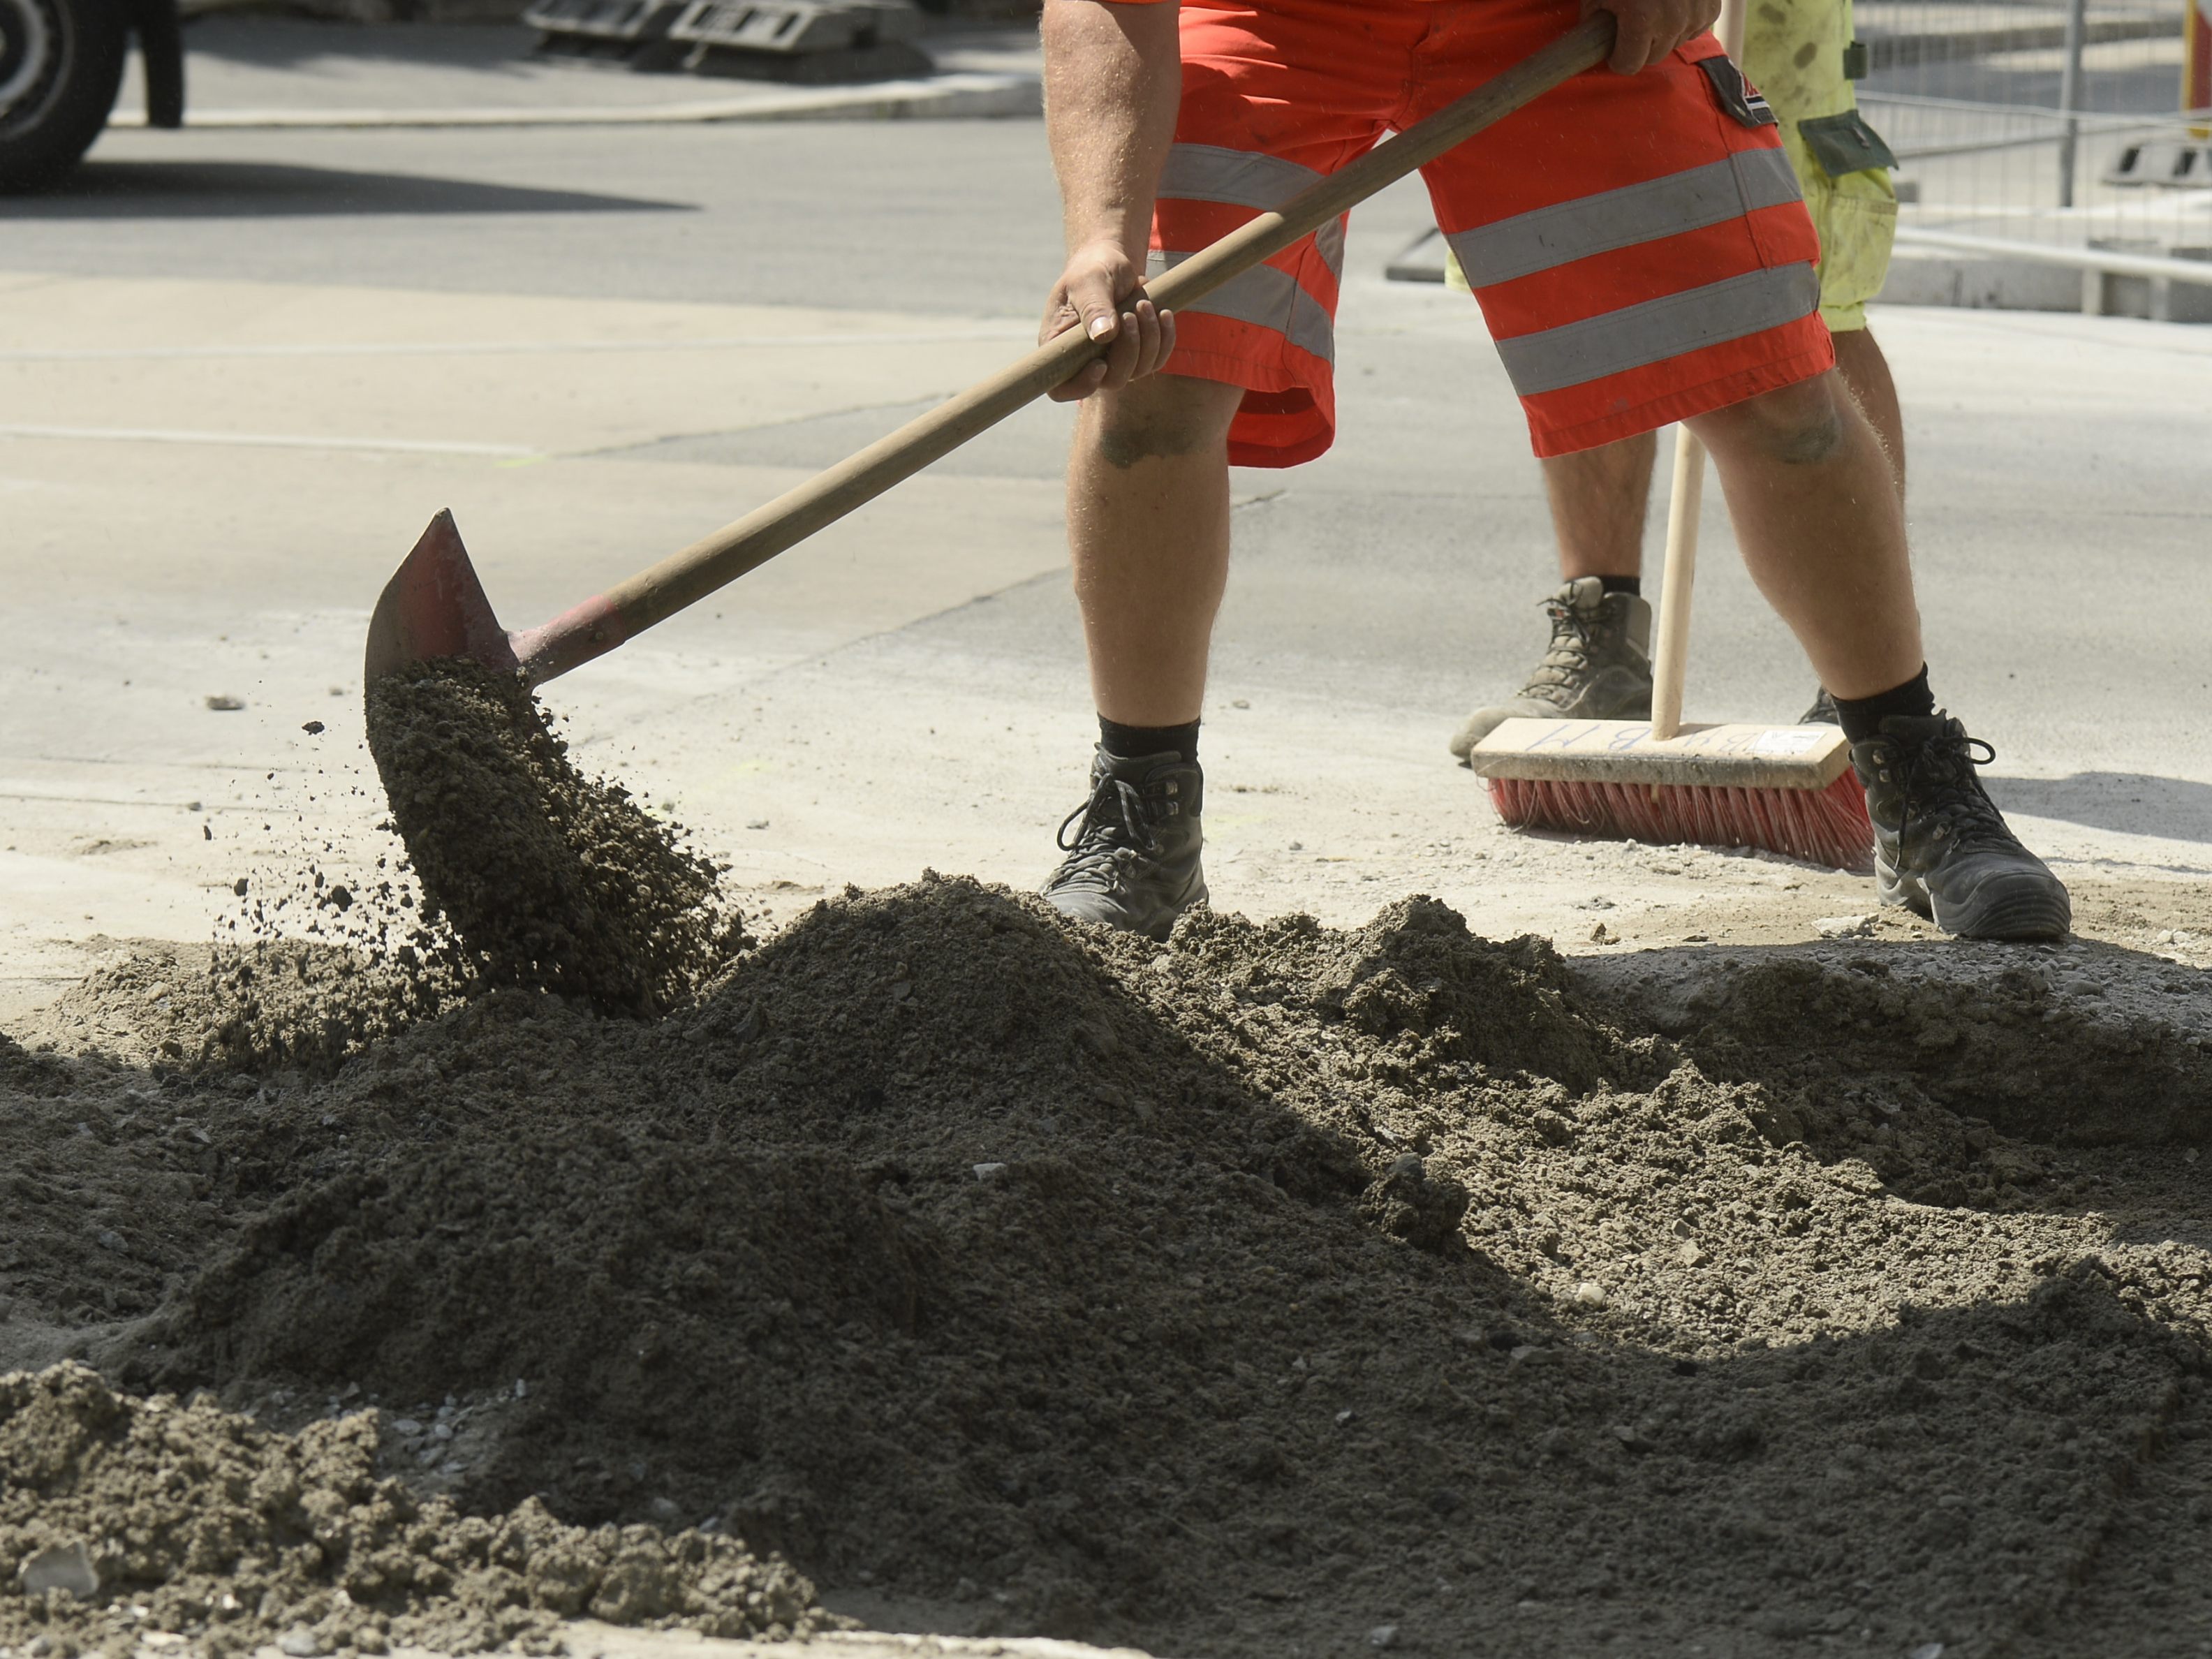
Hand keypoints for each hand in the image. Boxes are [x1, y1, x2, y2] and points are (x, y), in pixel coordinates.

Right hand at [1040, 238, 1176, 402]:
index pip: (1061, 388)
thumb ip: (1093, 307)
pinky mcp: (1137, 353)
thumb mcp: (1089, 281)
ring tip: (1144, 304)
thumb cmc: (1093, 269)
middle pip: (1111, 381)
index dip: (1081, 387)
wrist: (1112, 262)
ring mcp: (1113, 360)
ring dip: (1148, 338)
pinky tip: (1163, 313)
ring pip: (1138, 371)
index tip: (1100, 363)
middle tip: (1132, 313)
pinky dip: (1164, 338)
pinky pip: (1157, 360)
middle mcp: (1085, 360)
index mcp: (1061, 347)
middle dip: (1128, 349)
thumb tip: (1103, 335)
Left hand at [1585, 0, 1721, 72]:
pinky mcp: (1712, 9)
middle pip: (1652, 58)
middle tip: (1633, 22)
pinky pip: (1693, 30)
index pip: (1628, 65)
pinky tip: (1674, 3)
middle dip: (1640, 46)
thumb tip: (1594, 41)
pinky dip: (1683, 22)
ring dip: (1662, 33)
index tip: (1615, 45)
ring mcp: (1696, 15)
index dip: (1617, 56)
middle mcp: (1672, 22)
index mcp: (1642, 19)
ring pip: (1673, 44)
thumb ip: (1594, 20)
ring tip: (1654, 6)